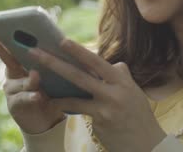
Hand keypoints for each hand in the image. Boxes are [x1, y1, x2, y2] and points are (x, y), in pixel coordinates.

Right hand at [0, 33, 64, 133]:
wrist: (48, 120)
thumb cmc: (52, 93)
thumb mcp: (53, 76)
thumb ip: (50, 62)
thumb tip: (61, 42)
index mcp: (22, 64)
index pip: (13, 48)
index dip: (4, 38)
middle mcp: (13, 75)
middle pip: (7, 59)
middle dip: (0, 48)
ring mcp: (11, 90)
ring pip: (20, 82)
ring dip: (29, 79)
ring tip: (36, 75)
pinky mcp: (14, 105)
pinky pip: (23, 98)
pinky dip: (31, 96)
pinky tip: (38, 96)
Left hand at [29, 39, 166, 151]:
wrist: (146, 143)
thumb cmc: (139, 115)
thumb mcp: (134, 91)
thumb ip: (121, 76)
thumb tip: (112, 63)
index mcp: (122, 81)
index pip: (97, 62)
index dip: (78, 51)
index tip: (62, 41)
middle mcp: (114, 92)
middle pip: (80, 75)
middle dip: (55, 63)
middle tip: (36, 53)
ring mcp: (106, 108)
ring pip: (75, 95)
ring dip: (55, 88)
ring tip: (37, 82)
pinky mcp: (100, 122)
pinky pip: (77, 110)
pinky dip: (65, 105)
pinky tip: (52, 102)